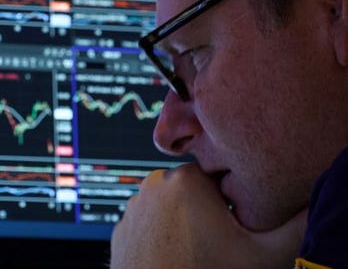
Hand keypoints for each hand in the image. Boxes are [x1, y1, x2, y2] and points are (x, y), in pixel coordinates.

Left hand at [109, 163, 307, 268]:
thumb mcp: (261, 255)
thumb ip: (292, 228)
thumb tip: (308, 208)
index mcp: (188, 178)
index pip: (223, 176)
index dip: (236, 199)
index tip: (239, 223)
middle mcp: (156, 182)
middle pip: (197, 189)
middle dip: (211, 209)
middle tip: (221, 239)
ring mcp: (136, 202)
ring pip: (173, 204)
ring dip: (187, 219)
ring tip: (199, 247)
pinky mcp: (124, 222)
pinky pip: (152, 219)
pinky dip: (165, 232)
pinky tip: (177, 252)